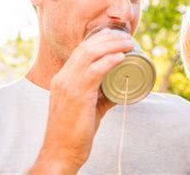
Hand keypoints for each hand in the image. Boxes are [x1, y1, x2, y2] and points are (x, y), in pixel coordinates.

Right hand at [29, 28, 133, 172]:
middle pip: (86, 47)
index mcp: (63, 78)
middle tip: (128, 38)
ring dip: (111, 46)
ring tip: (128, 44)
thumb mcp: (88, 107)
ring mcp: (68, 85)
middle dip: (109, 39)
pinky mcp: (77, 95)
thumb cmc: (74, 132)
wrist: (60, 152)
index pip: (80, 50)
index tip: (118, 37)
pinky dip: (108, 61)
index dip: (100, 40)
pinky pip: (93, 71)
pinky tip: (120, 58)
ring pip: (89, 54)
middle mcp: (63, 78)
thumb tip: (119, 88)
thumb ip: (101, 96)